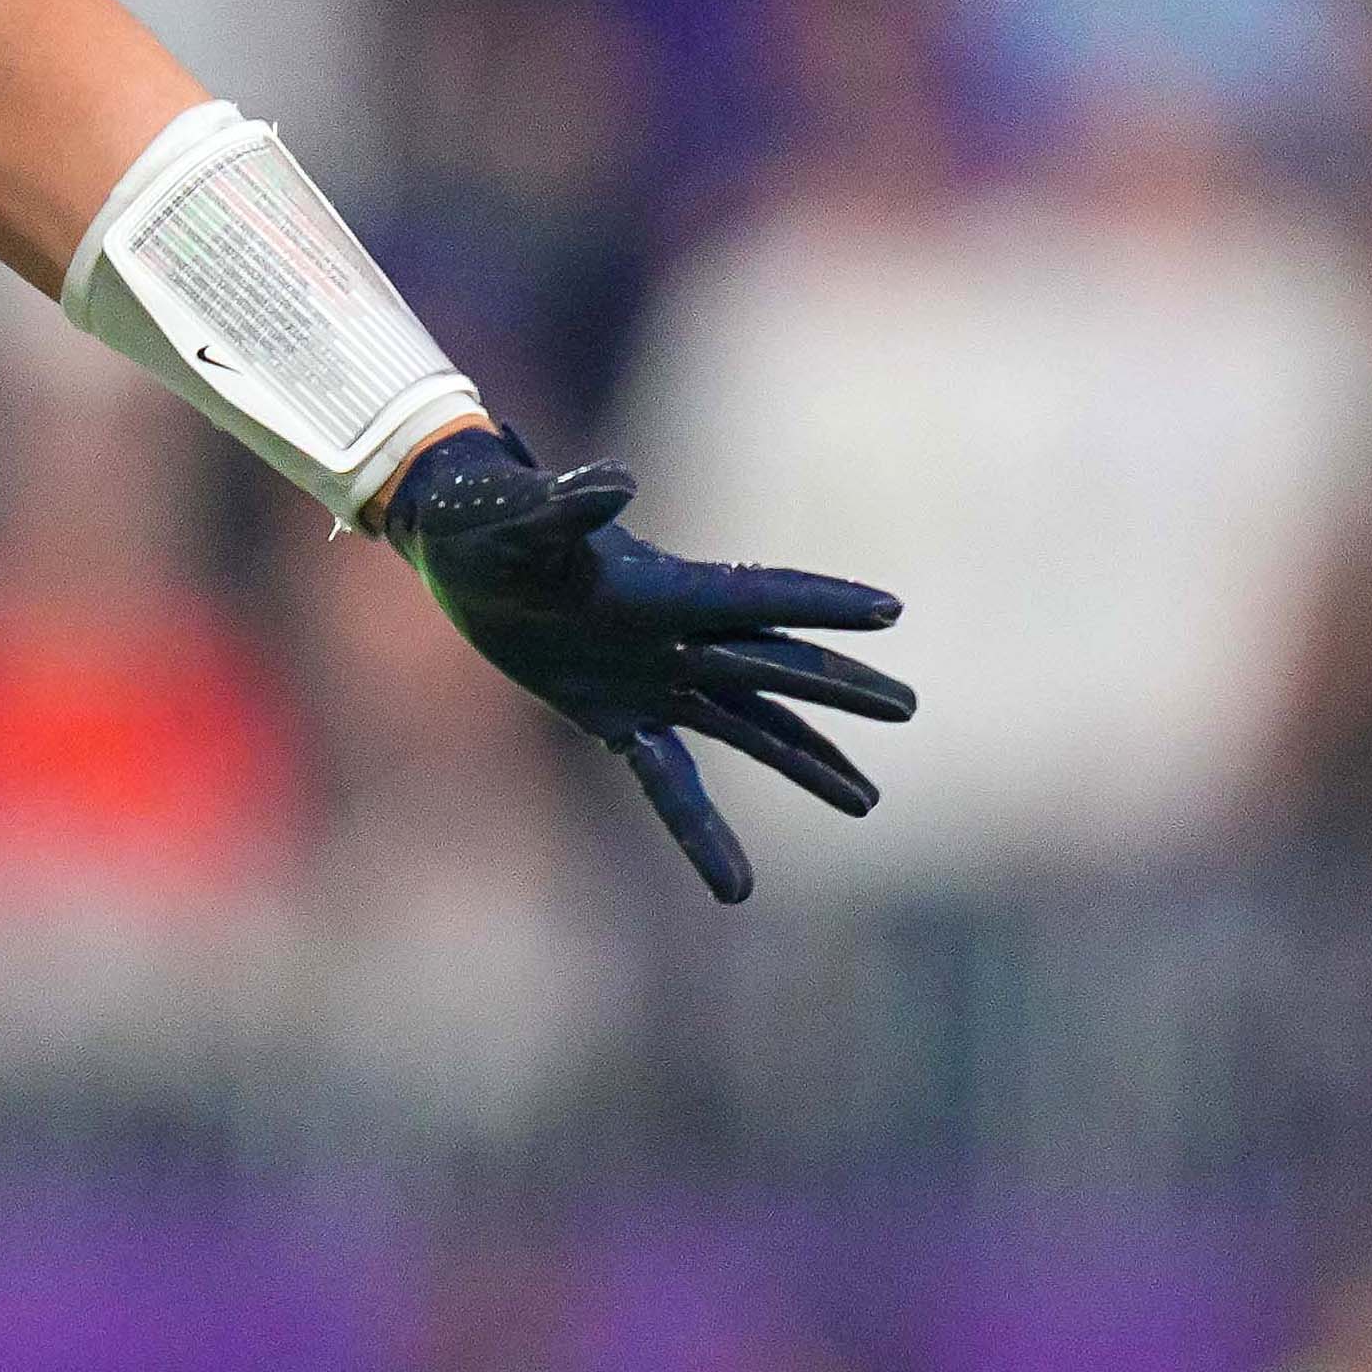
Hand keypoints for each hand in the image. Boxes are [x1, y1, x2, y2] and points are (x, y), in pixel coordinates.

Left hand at [378, 424, 912, 904]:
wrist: (465, 555)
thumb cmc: (493, 524)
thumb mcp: (522, 519)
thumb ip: (568, 506)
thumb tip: (614, 483)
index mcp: (665, 588)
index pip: (757, 597)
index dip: (818, 602)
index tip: (887, 611)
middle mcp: (676, 637)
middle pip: (773, 666)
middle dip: (838, 688)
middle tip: (906, 706)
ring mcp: (654, 680)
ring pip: (748, 726)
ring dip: (805, 762)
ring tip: (865, 802)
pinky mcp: (618, 718)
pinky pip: (670, 782)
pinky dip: (701, 831)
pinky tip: (735, 888)